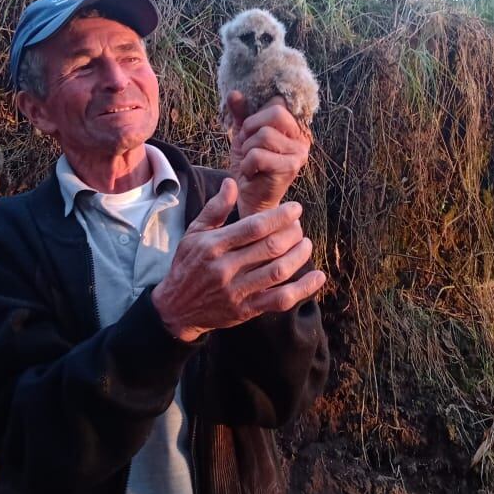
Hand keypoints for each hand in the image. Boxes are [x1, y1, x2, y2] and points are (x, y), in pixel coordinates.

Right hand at [151, 178, 325, 342]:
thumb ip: (215, 209)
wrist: (175, 309)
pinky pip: (279, 300)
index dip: (279, 216)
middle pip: (269, 248)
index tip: (296, 209)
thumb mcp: (194, 233)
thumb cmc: (187, 265)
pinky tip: (318, 277)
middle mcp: (225, 268)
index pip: (253, 227)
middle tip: (299, 227)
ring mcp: (236, 291)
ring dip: (299, 256)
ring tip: (306, 244)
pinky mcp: (245, 311)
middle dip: (292, 234)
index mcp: (213, 246)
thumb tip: (231, 182)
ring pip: (277, 272)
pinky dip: (302, 289)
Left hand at [226, 92, 310, 217]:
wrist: (250, 198)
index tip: (250, 133)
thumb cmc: (250, 166)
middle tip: (248, 145)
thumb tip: (234, 93)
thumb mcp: (244, 136)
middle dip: (252, 128)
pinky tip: (251, 173)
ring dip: (247, 149)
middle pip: (276, 113)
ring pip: (264, 135)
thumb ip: (241, 114)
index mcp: (294, 127)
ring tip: (249, 162)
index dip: (256, 116)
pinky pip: (259, 155)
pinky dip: (247, 164)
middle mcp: (302, 138)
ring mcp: (299, 153)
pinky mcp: (290, 168)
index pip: (277, 103)